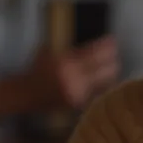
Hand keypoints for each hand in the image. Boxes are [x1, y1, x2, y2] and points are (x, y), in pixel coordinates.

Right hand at [0, 37, 120, 119]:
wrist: (27, 93)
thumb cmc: (38, 69)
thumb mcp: (49, 52)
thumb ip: (68, 47)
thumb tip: (89, 40)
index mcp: (66, 62)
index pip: (94, 52)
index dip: (106, 45)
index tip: (112, 40)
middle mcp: (74, 77)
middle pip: (105, 67)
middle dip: (113, 58)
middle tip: (115, 53)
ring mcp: (78, 91)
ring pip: (105, 80)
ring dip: (110, 71)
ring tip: (113, 64)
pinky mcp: (79, 102)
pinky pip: (98, 91)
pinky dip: (103, 84)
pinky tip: (105, 78)